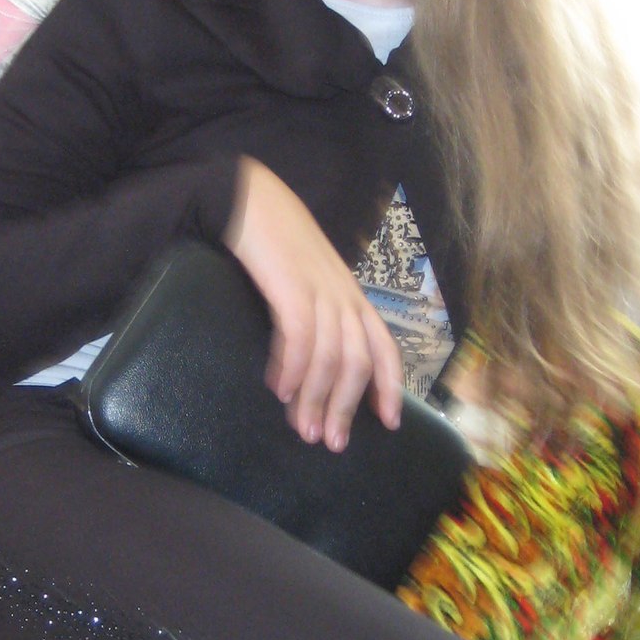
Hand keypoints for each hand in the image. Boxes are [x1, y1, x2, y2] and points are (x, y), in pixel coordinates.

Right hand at [223, 157, 402, 449]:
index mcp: (352, 295)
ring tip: (300, 427)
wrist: (249, 197)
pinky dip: (291, 368)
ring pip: (330, 356)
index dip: (390, 387)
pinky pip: (299, 336)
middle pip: (357, 362)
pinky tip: (280, 389)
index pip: (384, 346)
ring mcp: (320, 288)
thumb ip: (316, 315)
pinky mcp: (291, 284)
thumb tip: (309, 365)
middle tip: (329, 442)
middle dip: (344, 408)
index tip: (388, 424)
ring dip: (315, 398)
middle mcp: (344, 294)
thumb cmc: (275, 242)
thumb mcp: (308, 281)